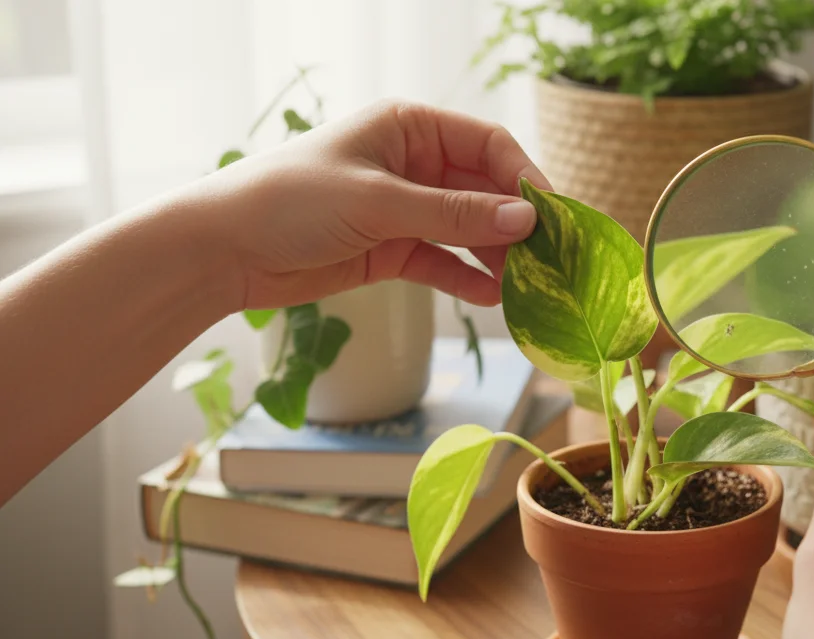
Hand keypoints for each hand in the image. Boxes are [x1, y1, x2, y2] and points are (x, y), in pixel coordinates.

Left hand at [190, 98, 550, 310]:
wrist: (222, 249)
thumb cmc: (291, 201)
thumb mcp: (380, 203)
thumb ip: (455, 214)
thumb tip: (526, 220)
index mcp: (410, 127)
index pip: (488, 144)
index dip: (524, 178)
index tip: (553, 217)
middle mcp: (414, 164)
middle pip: (485, 190)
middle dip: (516, 223)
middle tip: (551, 259)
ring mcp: (404, 209)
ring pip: (469, 230)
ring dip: (497, 255)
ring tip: (528, 285)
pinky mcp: (391, 249)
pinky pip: (444, 262)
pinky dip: (467, 279)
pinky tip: (494, 298)